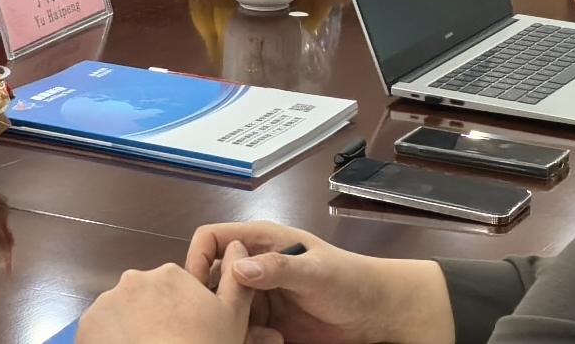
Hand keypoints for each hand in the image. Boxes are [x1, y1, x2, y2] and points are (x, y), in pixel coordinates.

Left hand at [80, 239, 253, 343]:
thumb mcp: (233, 316)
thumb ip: (236, 278)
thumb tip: (237, 247)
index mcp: (170, 274)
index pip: (171, 287)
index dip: (178, 310)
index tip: (184, 330)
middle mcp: (134, 280)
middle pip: (143, 297)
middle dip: (151, 316)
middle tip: (166, 342)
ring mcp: (106, 304)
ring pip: (119, 313)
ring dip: (128, 328)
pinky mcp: (85, 327)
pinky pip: (98, 331)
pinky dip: (108, 341)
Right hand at [185, 223, 452, 343]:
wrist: (376, 312)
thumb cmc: (350, 280)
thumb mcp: (316, 272)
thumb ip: (280, 268)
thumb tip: (240, 267)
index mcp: (262, 241)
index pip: (212, 239)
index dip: (198, 260)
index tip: (198, 291)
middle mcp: (255, 266)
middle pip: (212, 280)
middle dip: (215, 302)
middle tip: (228, 321)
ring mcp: (260, 296)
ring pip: (224, 310)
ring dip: (234, 326)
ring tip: (262, 336)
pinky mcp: (267, 323)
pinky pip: (242, 331)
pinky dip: (248, 340)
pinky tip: (274, 342)